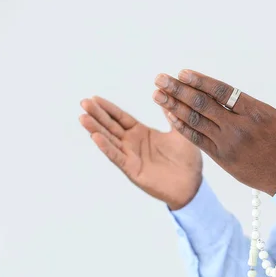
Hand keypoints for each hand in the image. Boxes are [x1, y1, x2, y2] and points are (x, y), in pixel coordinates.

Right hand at [78, 96, 202, 209]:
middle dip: (97, 115)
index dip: (108, 108)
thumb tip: (166, 93)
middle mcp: (133, 144)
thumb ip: (171, 114)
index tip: (94, 97)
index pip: (120, 117)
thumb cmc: (187, 159)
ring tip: (82, 117)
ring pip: (110, 140)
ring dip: (96, 129)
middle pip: (110, 126)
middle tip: (83, 102)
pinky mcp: (133, 170)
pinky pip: (117, 157)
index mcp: (142, 133)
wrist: (193, 183)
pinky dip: (106, 147)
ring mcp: (131, 157)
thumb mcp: (180, 131)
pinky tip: (96, 137)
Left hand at [151, 56, 275, 195]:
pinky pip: (197, 140)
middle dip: (178, 90)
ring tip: (156, 94)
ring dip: (173, 106)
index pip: (222, 91)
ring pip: (196, 121)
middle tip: (159, 78)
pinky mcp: (222, 159)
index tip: (182, 72)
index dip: (200, 81)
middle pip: (203, 104)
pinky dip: (181, 126)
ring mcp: (228, 144)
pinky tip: (169, 115)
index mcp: (257, 112)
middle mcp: (239, 127)